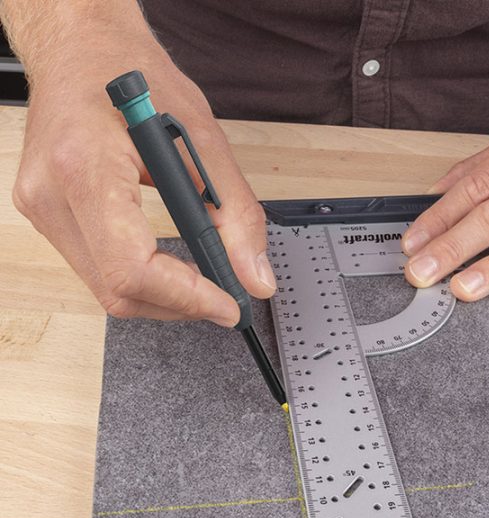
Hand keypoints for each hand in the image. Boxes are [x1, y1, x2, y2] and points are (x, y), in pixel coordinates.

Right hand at [12, 27, 273, 325]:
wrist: (80, 49)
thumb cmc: (135, 77)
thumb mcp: (203, 137)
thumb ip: (237, 214)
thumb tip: (255, 279)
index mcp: (85, 167)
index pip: (131, 268)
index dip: (186, 298)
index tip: (227, 305)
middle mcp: (51, 196)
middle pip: (118, 291)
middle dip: (180, 305)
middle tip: (223, 298)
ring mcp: (42, 210)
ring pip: (107, 291)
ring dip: (163, 297)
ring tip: (202, 281)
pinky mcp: (47, 217)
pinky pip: (98, 272)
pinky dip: (142, 280)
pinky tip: (170, 267)